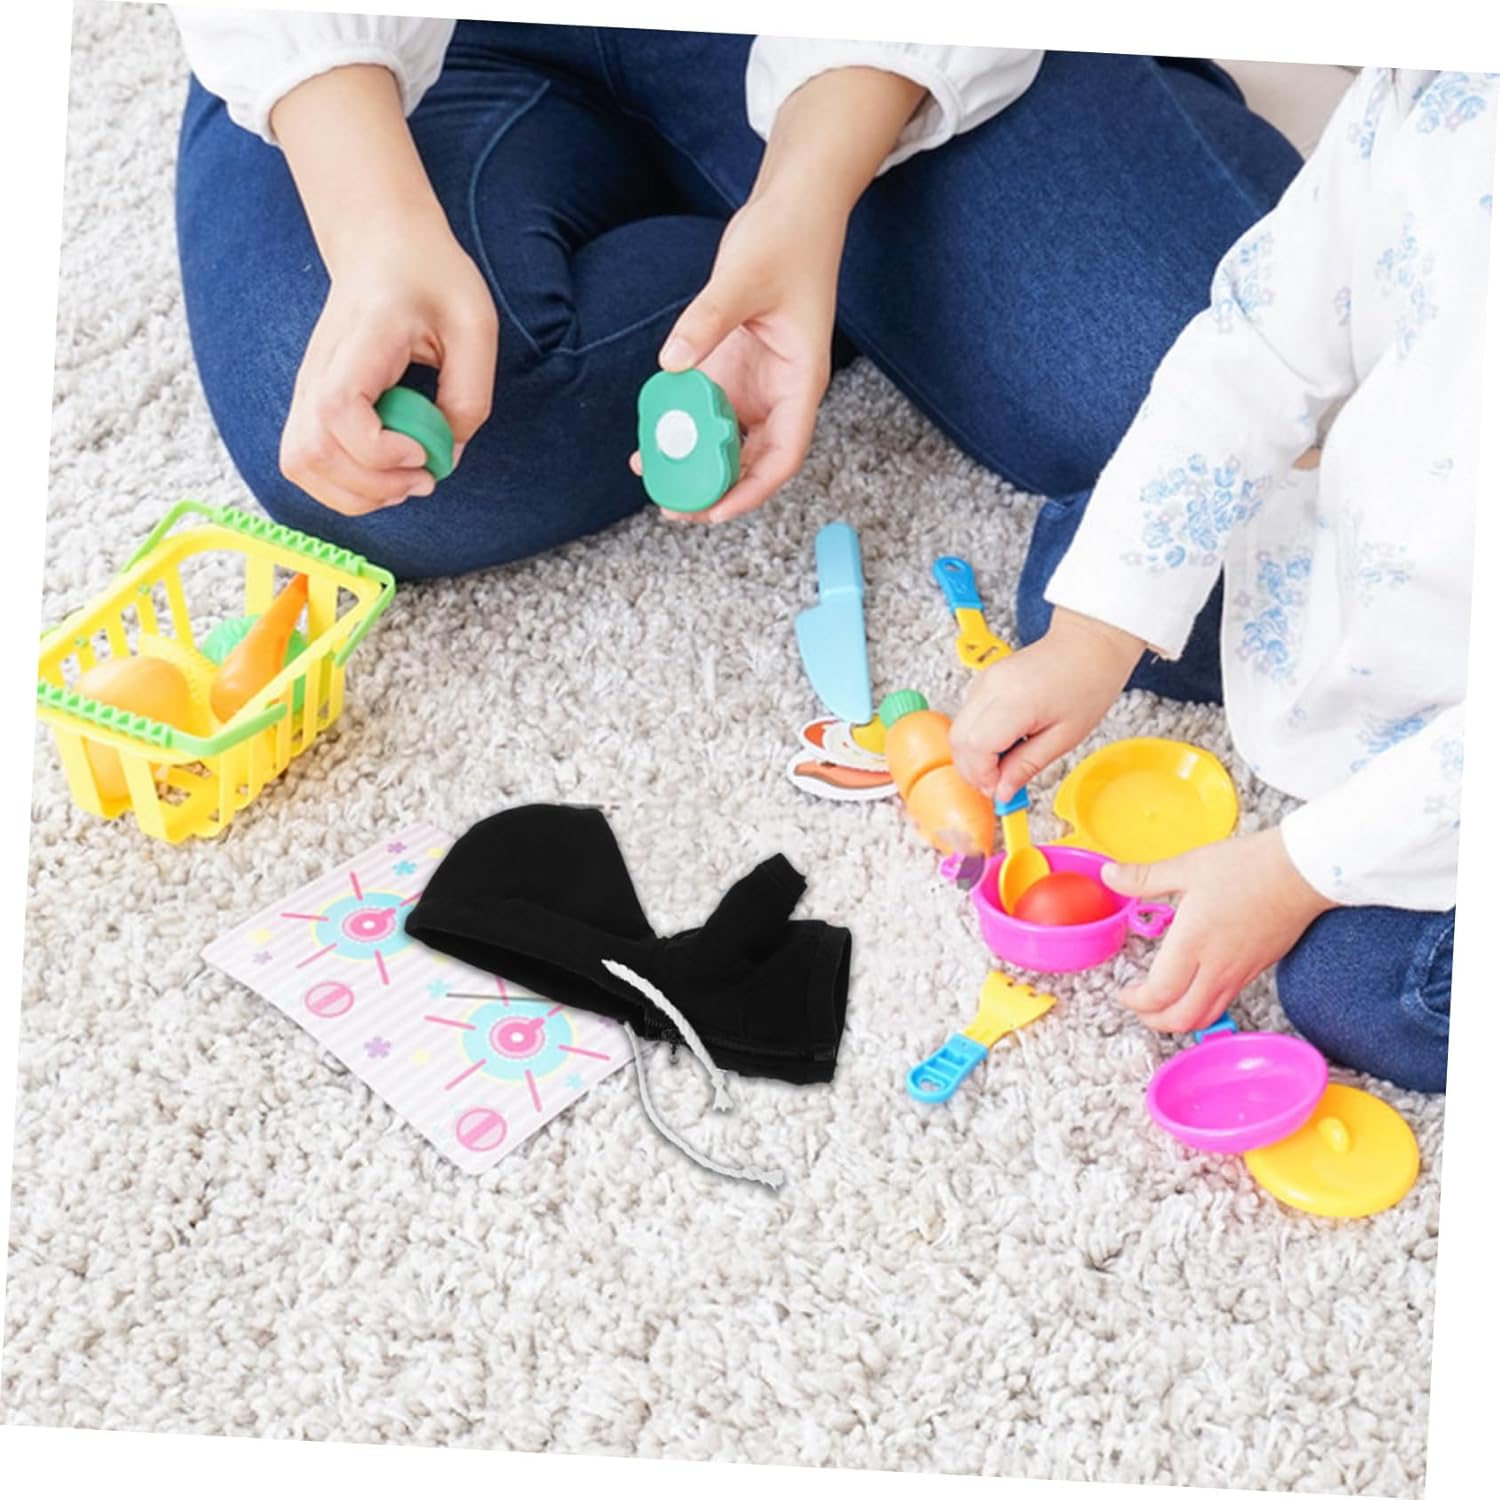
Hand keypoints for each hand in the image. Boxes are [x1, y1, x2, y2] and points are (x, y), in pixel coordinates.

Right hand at [280, 222, 497, 516]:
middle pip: (311, 453)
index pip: (338, 410)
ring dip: (355, 494)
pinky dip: (343, 486)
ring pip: (299, 465)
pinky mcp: (310, 403)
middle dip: (373, 487)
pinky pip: (306, 462)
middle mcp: (320, 367)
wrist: (381, 243)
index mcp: (362, 339)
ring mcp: (307, 387)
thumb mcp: (475, 326)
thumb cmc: (431, 277)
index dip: (378, 450)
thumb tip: (447, 456)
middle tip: (423, 477)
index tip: (422, 452)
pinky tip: (383, 475)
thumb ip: (470, 395)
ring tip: (402, 481)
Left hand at [630, 185, 841, 524]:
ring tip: (655, 482)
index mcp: (801, 382)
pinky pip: (706, 412)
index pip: (783, 454)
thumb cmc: (787, 239)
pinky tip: (649, 441)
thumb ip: (708, 320)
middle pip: (754, 461)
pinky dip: (682, 430)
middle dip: (716, 491)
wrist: (793, 207)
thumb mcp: (744, 276)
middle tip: (672, 508)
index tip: (715, 511)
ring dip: (695, 466)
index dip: (752, 490)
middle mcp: (780, 392)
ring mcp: (756, 383)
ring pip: (727, 442)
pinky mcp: (733, 368)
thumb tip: (671, 363)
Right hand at [949, 607, 1144, 800]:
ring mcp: (984, 681)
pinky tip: (1003, 745)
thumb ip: (1027, 766)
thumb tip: (1003, 791)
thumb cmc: (1088, 682)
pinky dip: (977, 739)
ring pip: (958, 729)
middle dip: (972, 770)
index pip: (976, 747)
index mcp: (1015, 701)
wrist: (1090, 644)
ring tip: (1004, 765)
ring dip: (974, 755)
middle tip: (998, 784)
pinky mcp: (984, 680)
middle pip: (958, 739)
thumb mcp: (1065, 737)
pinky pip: (967, 717)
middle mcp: (992, 687)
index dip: (983, 775)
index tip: (1000, 791)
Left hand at [1103, 827, 1336, 1033]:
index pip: (1159, 994)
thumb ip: (1144, 877)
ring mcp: (1239, 973)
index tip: (1123, 992)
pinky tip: (1193, 989)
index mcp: (1193, 943)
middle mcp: (1216, 967)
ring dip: (1178, 1020)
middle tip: (1137, 1005)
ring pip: (1205, 1018)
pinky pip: (1224, 1003)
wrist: (1303, 872)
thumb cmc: (1248, 866)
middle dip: (1153, 1020)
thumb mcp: (1188, 866)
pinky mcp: (1256, 970)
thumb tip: (1110, 876)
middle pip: (1181, 1019)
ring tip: (1161, 1004)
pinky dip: (1202, 1008)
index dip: (1135, 1002)